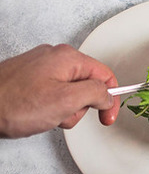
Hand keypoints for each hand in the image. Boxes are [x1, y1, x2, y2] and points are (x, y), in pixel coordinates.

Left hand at [0, 44, 118, 137]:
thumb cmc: (12, 104)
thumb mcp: (66, 101)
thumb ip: (96, 93)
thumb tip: (106, 94)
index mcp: (68, 58)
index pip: (105, 75)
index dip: (110, 99)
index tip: (107, 116)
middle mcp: (54, 57)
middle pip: (87, 84)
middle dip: (80, 106)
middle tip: (63, 115)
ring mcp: (40, 67)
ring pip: (69, 91)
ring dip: (63, 109)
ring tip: (45, 115)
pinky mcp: (28, 78)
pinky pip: (52, 93)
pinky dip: (49, 107)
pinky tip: (36, 113)